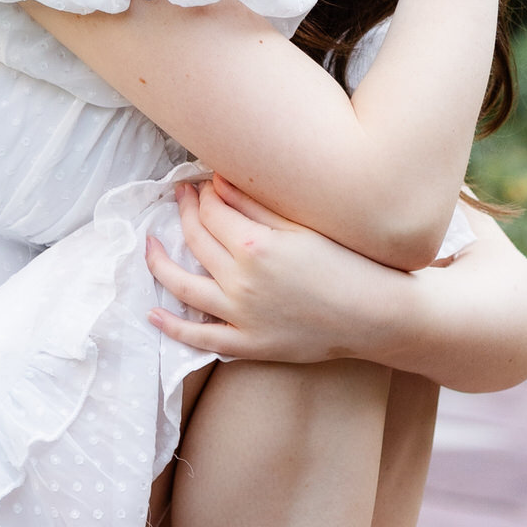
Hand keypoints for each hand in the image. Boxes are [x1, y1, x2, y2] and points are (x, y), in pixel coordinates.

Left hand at [145, 177, 394, 363]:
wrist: (377, 315)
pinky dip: (172, 327)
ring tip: (149, 244)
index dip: (205, 192)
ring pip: (183, 286)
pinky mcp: (248, 345)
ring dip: (160, 263)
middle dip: (185, 212)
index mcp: (255, 245)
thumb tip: (219, 181)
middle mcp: (241, 281)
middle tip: (182, 196)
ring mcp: (241, 316)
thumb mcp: (304, 227)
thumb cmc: (348, 264)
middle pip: (196, 240)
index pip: (212, 210)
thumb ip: (257, 205)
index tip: (206, 183)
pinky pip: (200, 338)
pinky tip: (153, 312)